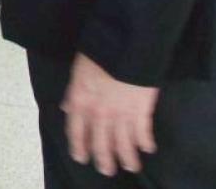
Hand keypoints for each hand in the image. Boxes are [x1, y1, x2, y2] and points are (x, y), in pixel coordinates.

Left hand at [61, 53, 158, 176]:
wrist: (125, 45)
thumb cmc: (98, 52)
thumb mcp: (77, 71)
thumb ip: (72, 93)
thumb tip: (67, 108)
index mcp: (80, 102)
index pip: (76, 131)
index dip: (78, 147)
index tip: (81, 158)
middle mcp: (99, 114)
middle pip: (100, 144)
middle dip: (104, 160)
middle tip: (107, 170)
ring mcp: (121, 115)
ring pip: (123, 144)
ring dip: (127, 158)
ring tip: (131, 166)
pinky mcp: (141, 112)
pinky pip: (143, 133)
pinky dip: (145, 143)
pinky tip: (148, 149)